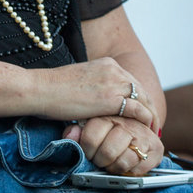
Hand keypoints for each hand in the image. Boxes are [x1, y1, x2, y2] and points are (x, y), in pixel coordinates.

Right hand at [32, 57, 157, 129]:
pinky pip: (138, 109)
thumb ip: (92, 86)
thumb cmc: (49, 89)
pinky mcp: (112, 98)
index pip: (130, 80)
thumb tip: (93, 100)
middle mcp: (114, 69)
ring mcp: (114, 82)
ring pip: (143, 98)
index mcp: (106, 64)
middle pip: (140, 89)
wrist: (39, 89)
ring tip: (153, 128)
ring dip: (151, 114)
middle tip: (152, 121)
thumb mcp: (77, 81)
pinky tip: (146, 128)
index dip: (138, 96)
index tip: (140, 109)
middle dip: (148, 105)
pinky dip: (145, 119)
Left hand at [64, 115, 163, 174]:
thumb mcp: (89, 127)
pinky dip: (130, 172)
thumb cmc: (109, 131)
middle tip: (100, 161)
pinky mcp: (156, 148)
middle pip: (107, 153)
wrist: (138, 129)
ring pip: (123, 162)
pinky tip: (126, 165)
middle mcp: (127, 124)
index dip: (86, 152)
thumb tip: (70, 136)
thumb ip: (76, 132)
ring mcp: (143, 136)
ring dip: (114, 168)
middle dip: (100, 162)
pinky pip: (139, 169)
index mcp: (107, 116)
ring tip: (112, 163)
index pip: (90, 139)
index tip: (88, 153)